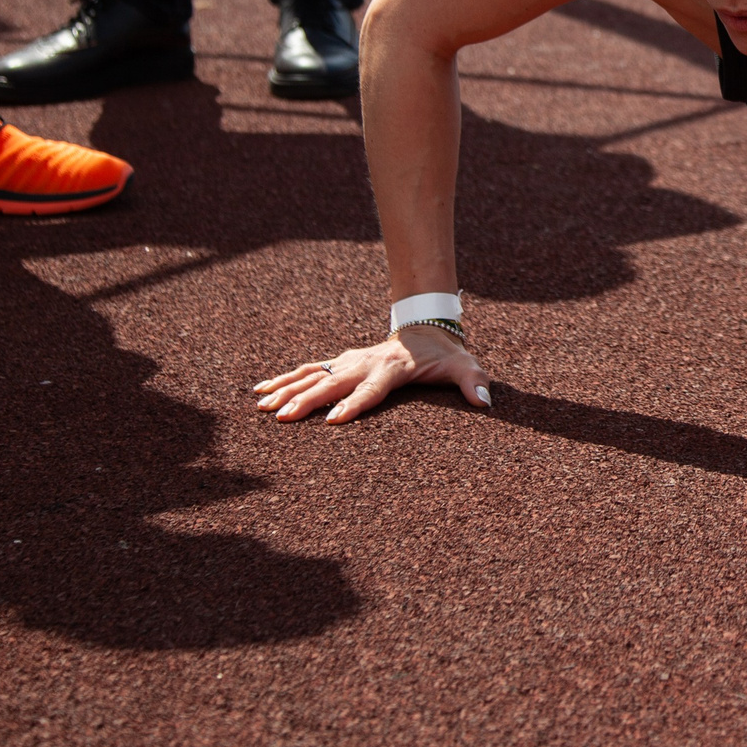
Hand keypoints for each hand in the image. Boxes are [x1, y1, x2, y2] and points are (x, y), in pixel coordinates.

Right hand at [253, 322, 491, 425]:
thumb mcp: (465, 364)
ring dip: (288, 390)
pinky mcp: (340, 362)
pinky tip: (260, 393)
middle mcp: (366, 362)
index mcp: (393, 368)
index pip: (373, 388)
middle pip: (334, 382)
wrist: (425, 326)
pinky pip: (308, 370)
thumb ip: (475, 381)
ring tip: (262, 406)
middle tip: (284, 418)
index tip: (335, 420)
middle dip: (309, 400)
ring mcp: (349, 361)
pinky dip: (283, 380)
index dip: (356, 403)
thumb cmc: (444, 353)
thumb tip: (486, 401)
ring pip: (313, 375)